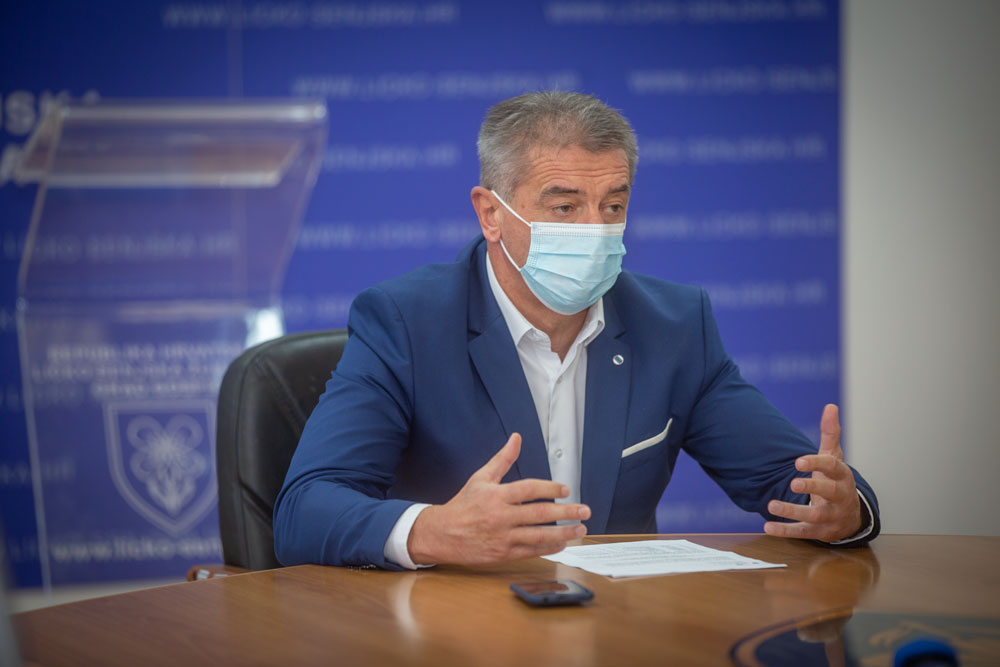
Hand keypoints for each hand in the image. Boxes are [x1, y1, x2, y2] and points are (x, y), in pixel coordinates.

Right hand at [407, 433, 590, 564]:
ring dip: (563, 533)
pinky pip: (531, 551)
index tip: (565, 490)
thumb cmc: (463, 504)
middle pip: (540, 514)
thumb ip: (502, 459)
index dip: (550, 489)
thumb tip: (516, 437)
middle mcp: (500, 516)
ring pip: (539, 536)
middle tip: (585, 510)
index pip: (529, 490)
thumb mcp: (481, 478)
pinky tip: (562, 543)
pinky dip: (548, 548)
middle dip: (566, 513)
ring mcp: (502, 537)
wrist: (441, 534)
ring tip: (580, 529)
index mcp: (496, 495)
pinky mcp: (502, 554)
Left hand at [764, 404, 862, 542]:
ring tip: (771, 505)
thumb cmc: (836, 481)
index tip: (798, 461)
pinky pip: (803, 533)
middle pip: (830, 492)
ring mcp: (831, 516)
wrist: (849, 515)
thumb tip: (830, 406)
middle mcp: (840, 497)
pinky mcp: (820, 531)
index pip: (833, 468)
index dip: (817, 464)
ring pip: (815, 516)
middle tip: (793, 483)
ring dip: (793, 511)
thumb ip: (831, 434)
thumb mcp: (834, 458)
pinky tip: (767, 527)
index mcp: (843, 477)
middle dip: (813, 488)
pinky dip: (785, 531)